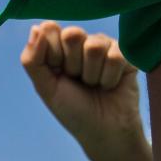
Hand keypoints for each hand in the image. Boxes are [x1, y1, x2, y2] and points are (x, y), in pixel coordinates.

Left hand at [21, 22, 154, 160]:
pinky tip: (111, 86)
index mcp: (59, 47)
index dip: (53, 55)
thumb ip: (33, 60)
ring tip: (95, 85)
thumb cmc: (73, 111)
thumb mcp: (45, 88)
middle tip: (78, 81)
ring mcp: (105, 46)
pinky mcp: (127, 54)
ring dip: (92, 75)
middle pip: (72, 34)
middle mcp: (82, 42)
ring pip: (94, 46)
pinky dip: (109, 79)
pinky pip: (115, 56)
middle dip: (73, 65)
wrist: (104, 133)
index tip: (58, 73)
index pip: (50, 29)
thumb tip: (36, 27)